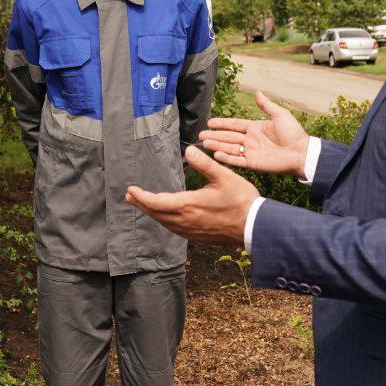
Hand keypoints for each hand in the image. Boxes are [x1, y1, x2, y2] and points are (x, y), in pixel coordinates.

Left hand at [126, 146, 259, 245]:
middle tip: (130, 196)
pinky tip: (165, 216)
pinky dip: (164, 221)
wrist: (254, 227)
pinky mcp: (197, 237)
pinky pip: (174, 229)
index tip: (131, 190)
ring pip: (164, 223)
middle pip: (156, 213)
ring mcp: (190, 231)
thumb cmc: (241, 201)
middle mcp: (185, 221)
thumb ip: (204, 163)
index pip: (156, 202)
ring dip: (152, 213)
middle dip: (142, 204)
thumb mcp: (224, 177)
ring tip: (143, 204)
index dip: (141, 197)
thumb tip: (188, 149)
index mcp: (189, 205)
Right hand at [198, 90, 309, 175]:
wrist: (301, 152)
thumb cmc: (293, 133)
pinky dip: (226, 158)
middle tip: (201, 134)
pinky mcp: (253, 163)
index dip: (222, 123)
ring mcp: (251, 152)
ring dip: (217, 145)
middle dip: (214, 135)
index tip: (209, 122)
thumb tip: (258, 92)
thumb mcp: (279, 115)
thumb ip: (266, 105)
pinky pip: (237, 160)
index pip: (234, 125)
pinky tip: (216, 154)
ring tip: (204, 143)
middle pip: (228, 137)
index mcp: (255, 128)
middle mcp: (250, 140)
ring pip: (229, 148)